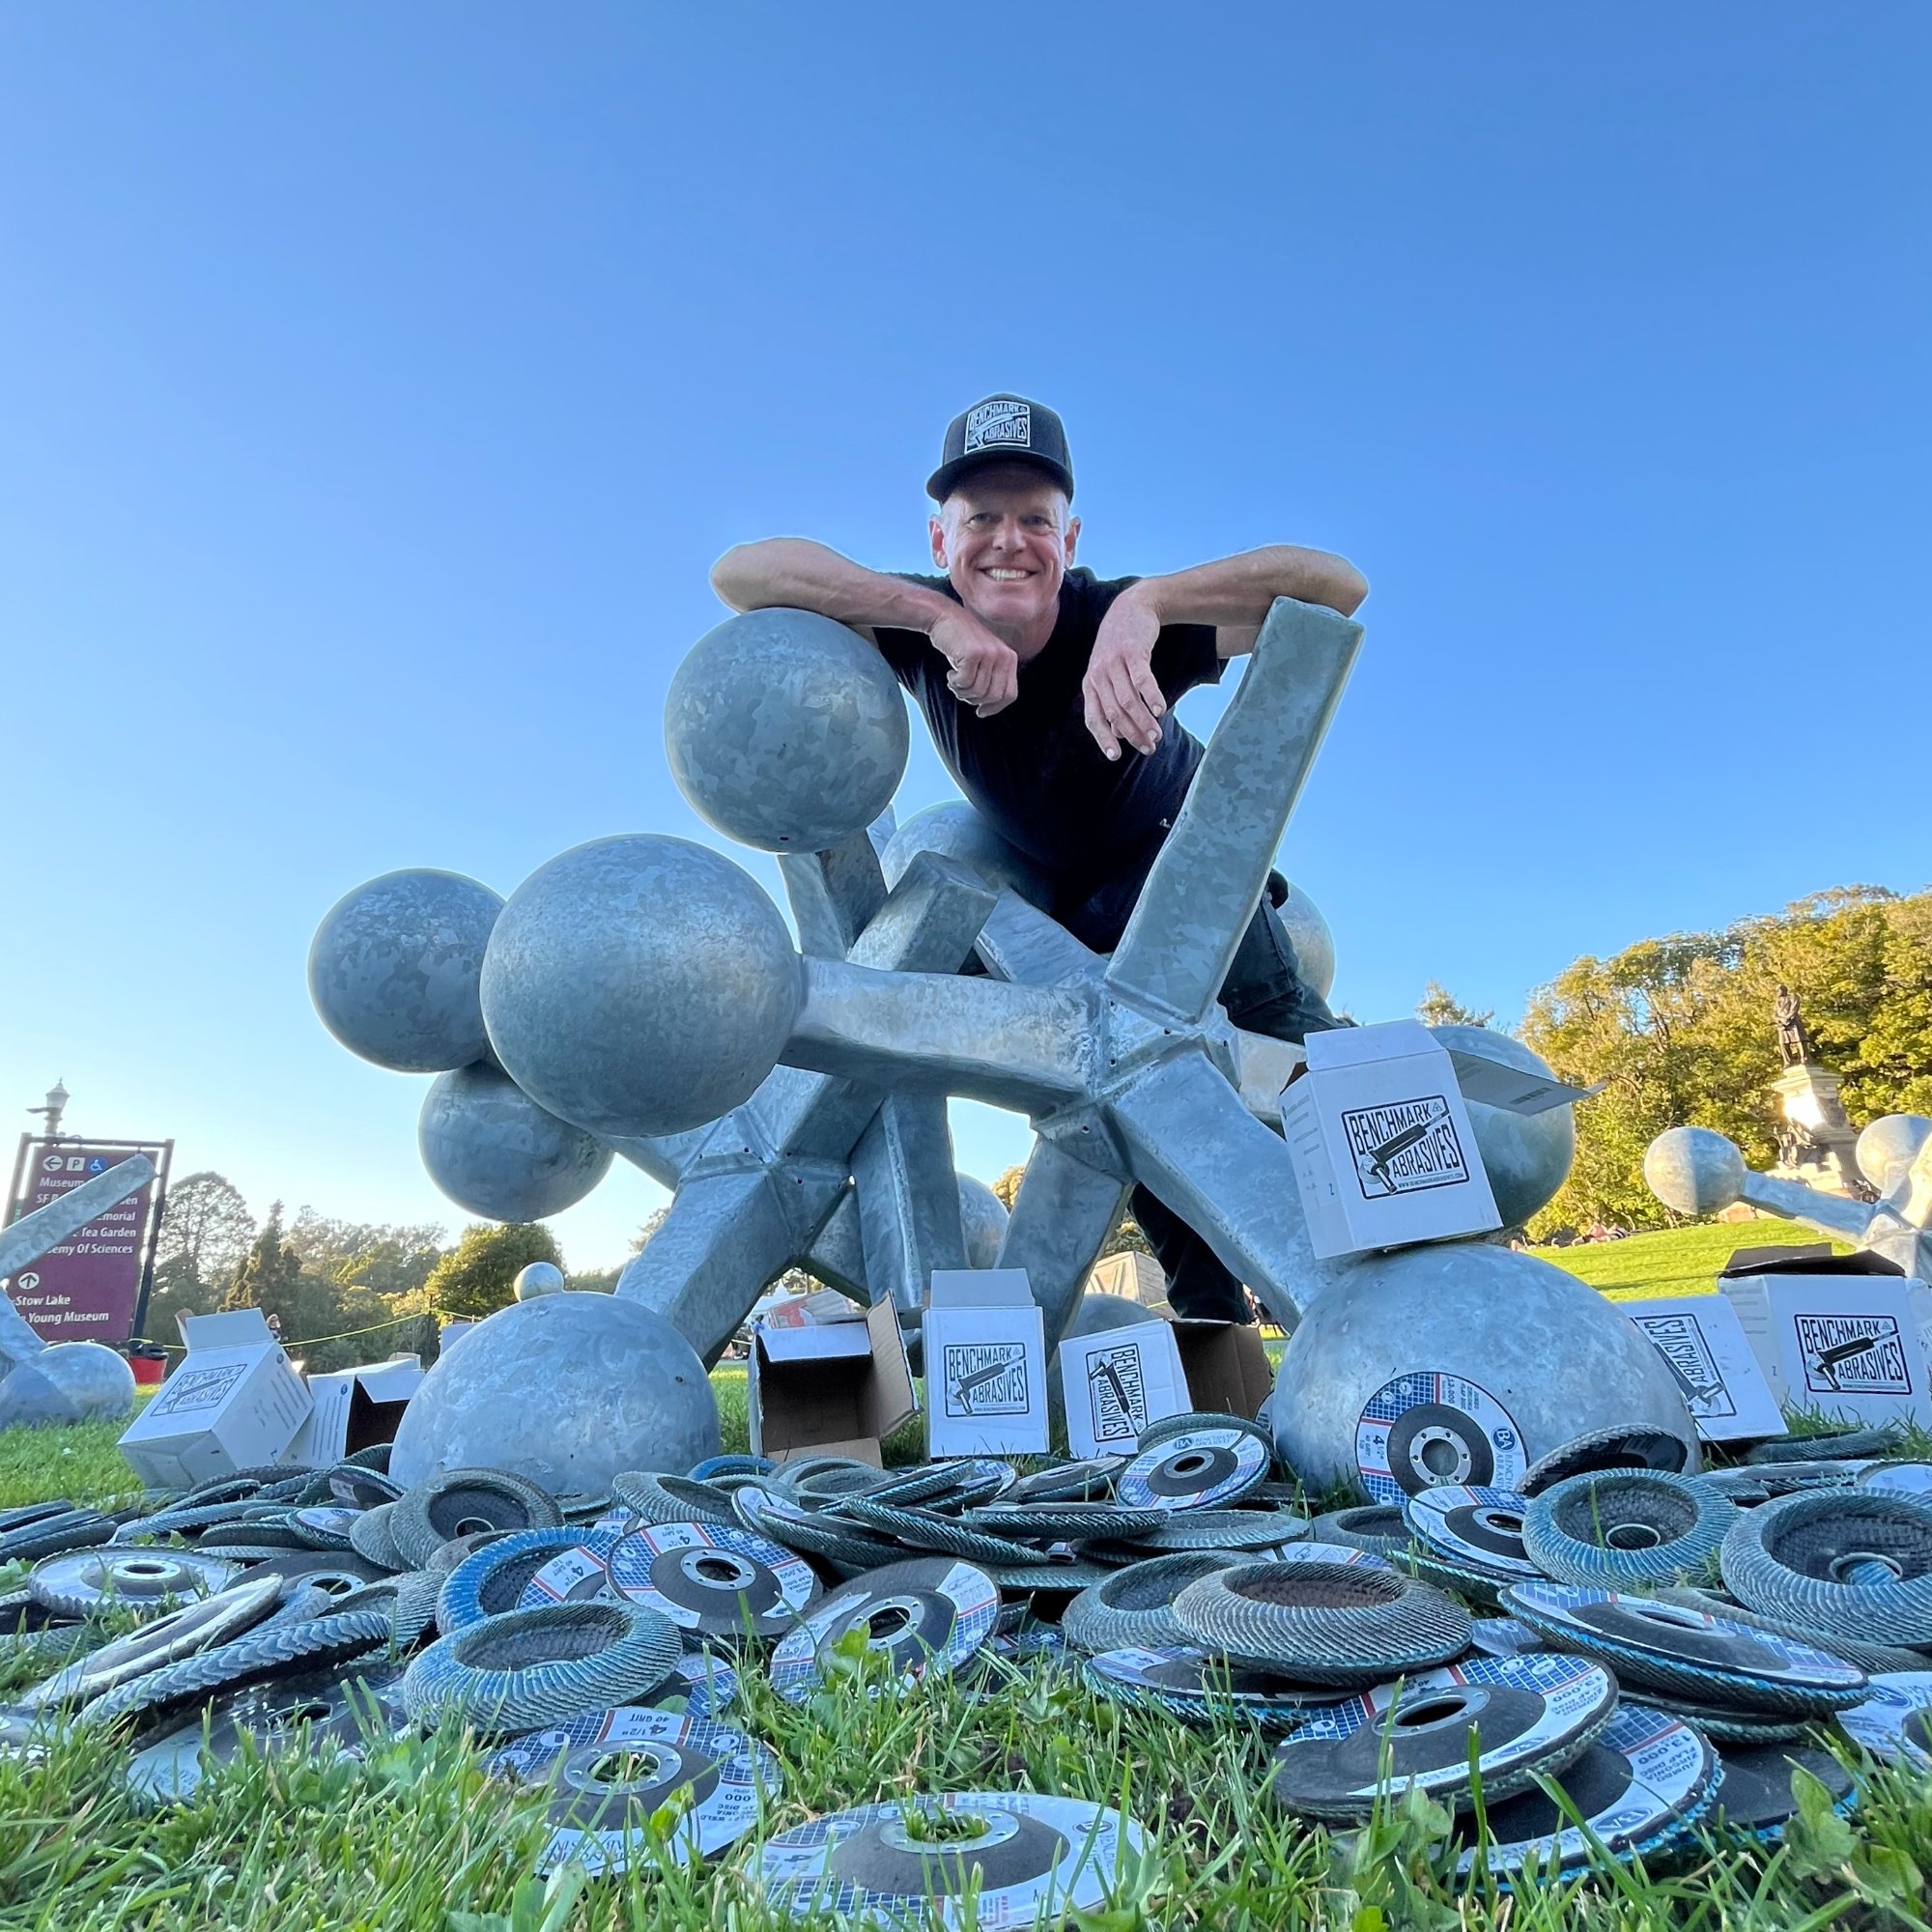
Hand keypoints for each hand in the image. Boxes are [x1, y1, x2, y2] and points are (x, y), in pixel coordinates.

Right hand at [929, 607, 1019, 716]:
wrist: (944, 617)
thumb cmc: (961, 643)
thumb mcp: (983, 660)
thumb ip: (992, 679)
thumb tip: (987, 709)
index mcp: (1010, 658)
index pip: (1010, 694)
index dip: (995, 707)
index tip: (981, 711)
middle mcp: (1004, 655)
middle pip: (993, 696)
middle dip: (974, 699)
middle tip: (961, 690)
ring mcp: (989, 653)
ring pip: (977, 691)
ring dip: (961, 691)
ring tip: (954, 680)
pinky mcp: (973, 653)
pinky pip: (964, 683)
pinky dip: (954, 683)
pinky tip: (950, 673)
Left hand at [1083, 590, 1165, 758]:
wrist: (1133, 607)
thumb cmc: (1122, 647)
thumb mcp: (1111, 674)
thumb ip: (1112, 702)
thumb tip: (1117, 733)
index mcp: (1090, 684)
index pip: (1093, 718)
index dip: (1103, 738)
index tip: (1115, 757)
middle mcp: (1097, 675)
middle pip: (1113, 713)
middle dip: (1131, 734)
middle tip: (1149, 748)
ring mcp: (1113, 662)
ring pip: (1127, 700)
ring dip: (1143, 721)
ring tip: (1157, 736)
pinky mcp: (1131, 652)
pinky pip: (1141, 679)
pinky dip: (1151, 696)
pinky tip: (1161, 710)